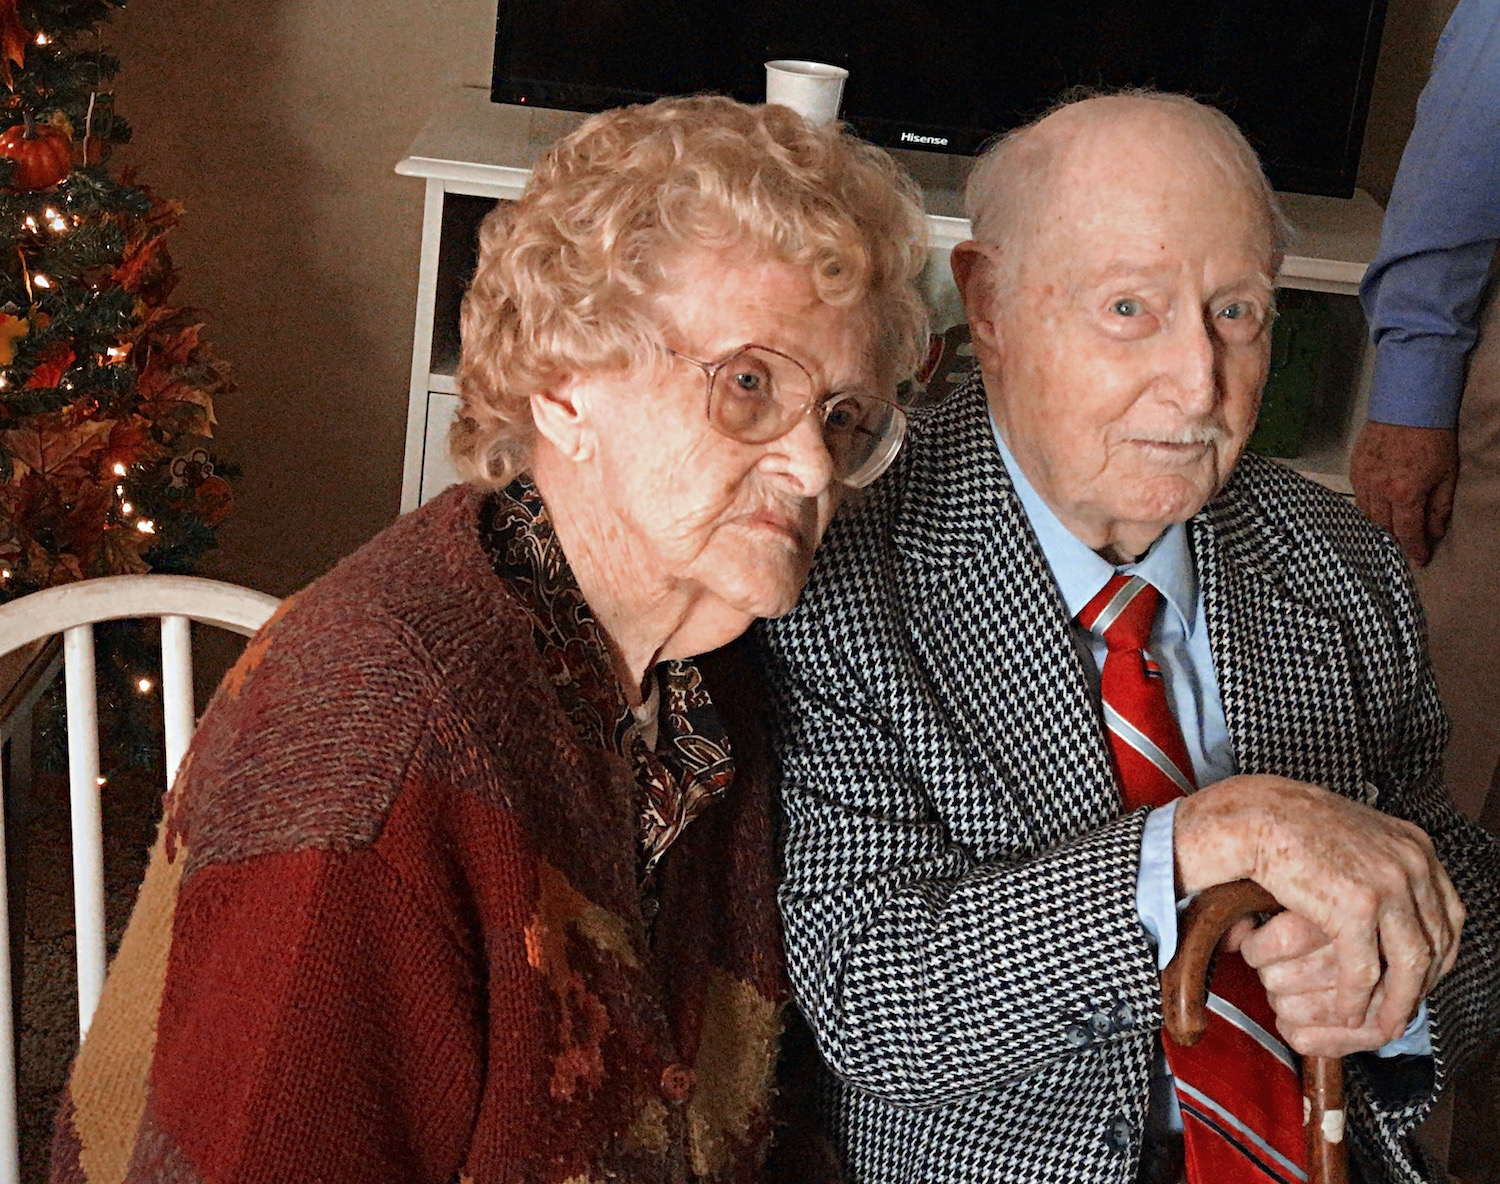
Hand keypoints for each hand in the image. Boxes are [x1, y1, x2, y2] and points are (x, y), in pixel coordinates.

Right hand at [1175, 775, 1463, 1053]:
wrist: (1257, 814)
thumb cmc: (1296, 828)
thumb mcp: (1361, 840)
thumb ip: (1386, 867)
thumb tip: (1401, 907)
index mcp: (1416, 847)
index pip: (1450, 916)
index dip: (1440, 955)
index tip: (1423, 979)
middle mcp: (1412, 864)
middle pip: (1437, 944)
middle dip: (1423, 985)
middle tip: (1404, 1010)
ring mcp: (1388, 885)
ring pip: (1410, 965)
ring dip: (1397, 1003)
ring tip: (1382, 1025)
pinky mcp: (1355, 906)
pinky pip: (1364, 968)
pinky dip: (1358, 998)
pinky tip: (1348, 1013)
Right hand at [1349, 421, 1457, 565]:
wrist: (1408, 406)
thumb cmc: (1432, 436)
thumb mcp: (1447, 474)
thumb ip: (1440, 507)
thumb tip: (1436, 532)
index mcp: (1405, 494)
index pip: (1408, 532)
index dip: (1415, 549)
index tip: (1420, 559)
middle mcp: (1380, 490)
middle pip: (1384, 527)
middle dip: (1397, 539)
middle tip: (1407, 544)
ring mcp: (1363, 479)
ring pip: (1368, 514)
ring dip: (1381, 524)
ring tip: (1391, 527)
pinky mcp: (1354, 468)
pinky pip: (1359, 496)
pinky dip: (1369, 506)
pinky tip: (1378, 506)